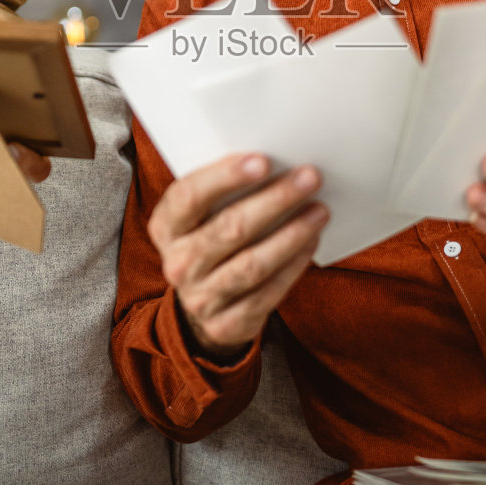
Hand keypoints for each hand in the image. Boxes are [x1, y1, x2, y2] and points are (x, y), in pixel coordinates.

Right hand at [147, 154, 327, 359]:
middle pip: (229, 228)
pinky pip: (266, 293)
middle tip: (308, 178)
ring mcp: (200, 297)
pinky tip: (311, 241)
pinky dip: (293, 265)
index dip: (225, 177)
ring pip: (252, 264)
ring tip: (319, 210)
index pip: (189, 196)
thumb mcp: (201, 215)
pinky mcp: (226, 323)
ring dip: (291, 234)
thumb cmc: (209, 240)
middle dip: (275, 200)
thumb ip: (223, 192)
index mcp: (166, 226)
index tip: (263, 161)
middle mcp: (178, 263)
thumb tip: (275, 163)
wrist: (201, 303)